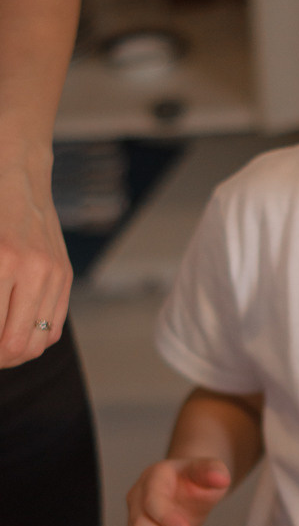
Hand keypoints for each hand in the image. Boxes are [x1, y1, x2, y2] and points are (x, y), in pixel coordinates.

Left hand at [0, 156, 71, 366]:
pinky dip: (32, 339)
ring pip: (37, 343)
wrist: (16, 171)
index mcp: (2, 261)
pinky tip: (14, 333)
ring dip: (13, 354)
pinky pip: (52, 327)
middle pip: (16, 346)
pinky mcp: (64, 277)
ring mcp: (54, 275)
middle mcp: (33, 271)